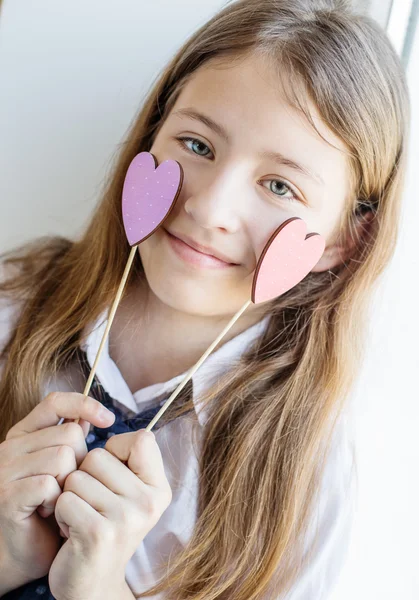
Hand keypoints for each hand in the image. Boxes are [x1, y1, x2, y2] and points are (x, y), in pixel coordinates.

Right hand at [0, 392, 114, 594]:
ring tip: (61, 499)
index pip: (55, 402)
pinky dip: (58, 499)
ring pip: (62, 457)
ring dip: (70, 482)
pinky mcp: (8, 496)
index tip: (108, 419)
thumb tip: (94, 414)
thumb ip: (71, 440)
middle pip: (68, 434)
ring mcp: (5, 471)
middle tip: (70, 485)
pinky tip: (51, 511)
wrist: (25, 552)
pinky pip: (49, 483)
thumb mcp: (63, 467)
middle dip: (81, 460)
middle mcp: (10, 448)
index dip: (84, 404)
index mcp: (23, 434)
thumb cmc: (49, 507)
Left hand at [49, 429, 171, 599]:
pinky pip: (64, 499)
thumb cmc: (104, 526)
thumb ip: (126, 460)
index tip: (112, 473)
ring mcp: (126, 518)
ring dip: (70, 496)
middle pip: (98, 456)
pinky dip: (59, 513)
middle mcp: (148, 502)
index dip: (117, 448)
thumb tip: (101, 417)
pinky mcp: (98, 533)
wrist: (93, 583)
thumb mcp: (128, 493)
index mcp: (158, 488)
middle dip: (85, 476)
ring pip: (77, 476)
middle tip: (92, 504)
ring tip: (82, 517)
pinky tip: (71, 530)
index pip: (142, 438)